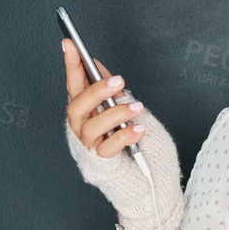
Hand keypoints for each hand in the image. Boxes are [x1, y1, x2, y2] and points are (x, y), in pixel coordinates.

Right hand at [60, 39, 183, 229]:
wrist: (159, 186)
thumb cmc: (148, 151)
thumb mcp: (134, 113)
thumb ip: (116, 94)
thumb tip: (99, 67)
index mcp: (91, 115)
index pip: (76, 87)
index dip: (71, 65)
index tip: (69, 43)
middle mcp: (85, 131)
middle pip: (77, 106)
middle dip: (96, 90)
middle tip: (120, 80)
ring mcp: (91, 150)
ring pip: (90, 126)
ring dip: (115, 113)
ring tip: (137, 108)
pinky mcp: (102, 167)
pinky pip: (105, 147)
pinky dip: (123, 136)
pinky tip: (139, 130)